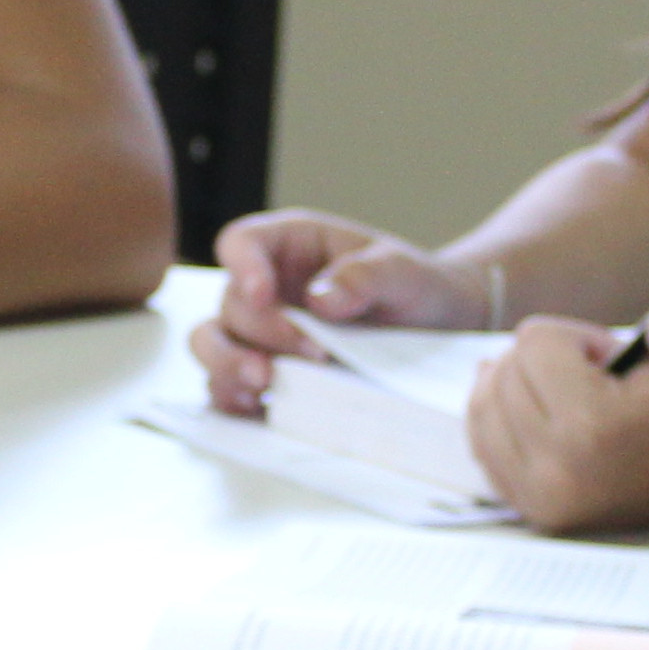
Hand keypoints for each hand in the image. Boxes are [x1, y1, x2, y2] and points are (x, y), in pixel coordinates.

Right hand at [191, 211, 486, 413]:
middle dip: (260, 332)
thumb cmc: (413, 287)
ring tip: (265, 384)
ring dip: (229, 366)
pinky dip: (234, 397)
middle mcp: (265, 288)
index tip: (263, 293)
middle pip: (230, 303)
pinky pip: (227, 385)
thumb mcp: (404, 271)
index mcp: (289, 246)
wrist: (436, 330)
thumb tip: (320, 300)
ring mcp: (259, 333)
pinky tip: (260, 406)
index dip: (241, 266)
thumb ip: (366, 276)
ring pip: (212, 344)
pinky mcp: (263, 372)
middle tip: (310, 354)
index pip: (242, 242)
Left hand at [465, 296, 648, 533]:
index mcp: (594, 428)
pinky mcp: (529, 510)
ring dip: (517, 387)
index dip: (575, 339)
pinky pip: (482, 443)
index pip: (535, 342)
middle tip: (594, 382)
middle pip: (505, 371)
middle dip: (545, 364)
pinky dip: (501, 419)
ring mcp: (538, 496)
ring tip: (569, 397)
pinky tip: (539, 414)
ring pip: (483, 405)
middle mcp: (556, 469)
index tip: (610, 362)